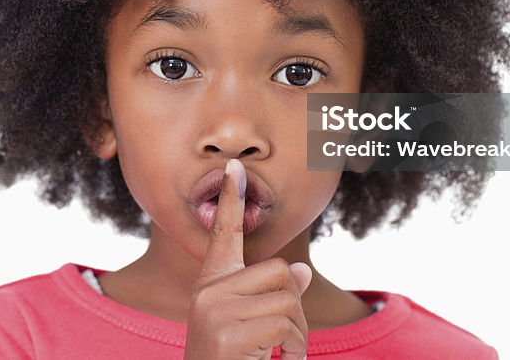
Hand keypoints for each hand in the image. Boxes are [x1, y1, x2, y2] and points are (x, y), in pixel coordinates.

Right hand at [183, 159, 312, 359]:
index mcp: (211, 285)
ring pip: (288, 298)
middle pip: (280, 272)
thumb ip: (269, 297)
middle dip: (295, 309)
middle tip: (283, 342)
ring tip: (276, 356)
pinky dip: (293, 351)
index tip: (236, 168)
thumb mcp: (247, 327)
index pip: (222, 234)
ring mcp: (213, 310)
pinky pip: (285, 325)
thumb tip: (302, 274)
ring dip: (297, 334)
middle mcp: (207, 292)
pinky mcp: (225, 332)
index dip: (230, 200)